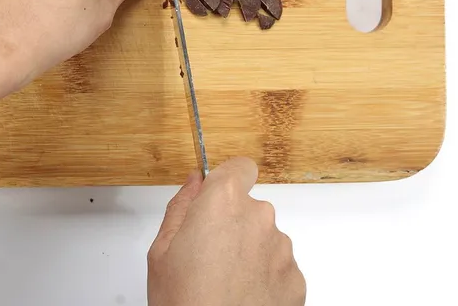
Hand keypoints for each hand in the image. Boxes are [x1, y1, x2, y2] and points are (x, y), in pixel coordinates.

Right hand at [148, 157, 305, 305]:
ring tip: (223, 281)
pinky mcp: (296, 278)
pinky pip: (278, 266)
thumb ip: (181, 207)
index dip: (227, 180)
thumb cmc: (184, 303)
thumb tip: (194, 183)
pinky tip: (241, 295)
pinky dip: (263, 276)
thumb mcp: (161, 251)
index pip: (239, 166)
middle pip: (249, 206)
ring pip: (264, 237)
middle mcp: (259, 218)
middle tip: (206, 255)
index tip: (216, 196)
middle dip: (231, 223)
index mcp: (223, 202)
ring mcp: (281, 249)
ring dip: (248, 251)